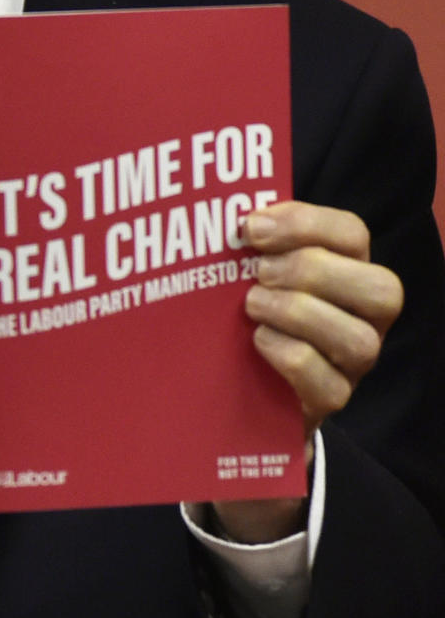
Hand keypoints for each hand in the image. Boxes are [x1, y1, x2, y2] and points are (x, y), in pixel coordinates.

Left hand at [211, 200, 402, 543]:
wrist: (242, 376)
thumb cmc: (253, 304)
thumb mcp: (255, 266)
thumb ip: (257, 241)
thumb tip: (238, 218)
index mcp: (350, 267)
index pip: (352, 234)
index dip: (304, 225)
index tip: (251, 228)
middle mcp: (366, 315)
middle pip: (379, 288)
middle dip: (310, 271)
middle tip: (259, 272)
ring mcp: (355, 362)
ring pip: (357, 339)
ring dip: (297, 314)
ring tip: (253, 306)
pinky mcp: (333, 399)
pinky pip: (326, 382)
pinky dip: (287, 355)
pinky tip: (257, 341)